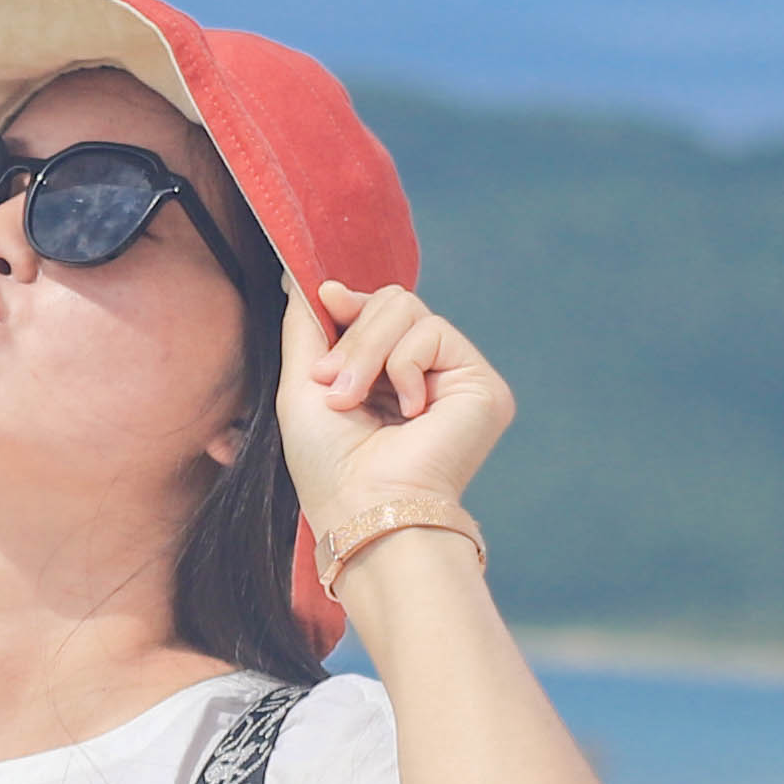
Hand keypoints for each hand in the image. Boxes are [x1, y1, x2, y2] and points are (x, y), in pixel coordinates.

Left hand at [277, 277, 510, 525]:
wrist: (363, 506)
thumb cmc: (328, 464)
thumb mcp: (304, 384)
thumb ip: (307, 328)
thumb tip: (302, 277)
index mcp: (387, 378)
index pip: (377, 311)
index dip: (350, 303)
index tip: (325, 300)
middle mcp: (425, 375)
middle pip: (392, 301)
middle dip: (352, 337)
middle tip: (332, 384)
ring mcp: (455, 378)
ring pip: (408, 308)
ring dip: (367, 351)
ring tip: (353, 398)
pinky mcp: (481, 384)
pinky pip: (434, 331)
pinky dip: (403, 365)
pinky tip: (406, 410)